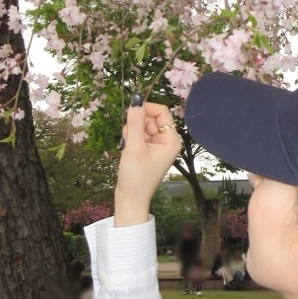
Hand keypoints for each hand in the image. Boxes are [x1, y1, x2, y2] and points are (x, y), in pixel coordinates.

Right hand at [114, 100, 181, 226]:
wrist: (130, 199)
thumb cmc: (135, 176)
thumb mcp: (134, 146)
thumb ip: (135, 121)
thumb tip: (136, 99)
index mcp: (171, 140)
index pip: (162, 112)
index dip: (146, 108)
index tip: (130, 111)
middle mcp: (167, 141)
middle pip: (151, 118)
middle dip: (136, 122)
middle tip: (127, 136)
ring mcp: (157, 146)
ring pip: (142, 125)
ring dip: (131, 131)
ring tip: (126, 146)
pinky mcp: (147, 150)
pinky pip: (138, 134)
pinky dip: (130, 138)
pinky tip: (126, 149)